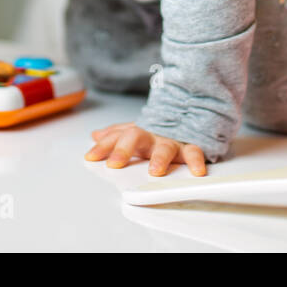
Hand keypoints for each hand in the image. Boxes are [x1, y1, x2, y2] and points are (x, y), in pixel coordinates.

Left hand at [85, 122, 207, 176]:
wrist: (186, 115)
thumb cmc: (156, 132)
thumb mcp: (134, 132)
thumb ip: (115, 135)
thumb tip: (94, 136)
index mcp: (136, 133)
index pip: (116, 137)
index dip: (102, 147)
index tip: (90, 158)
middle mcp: (152, 136)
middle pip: (135, 136)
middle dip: (124, 149)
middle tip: (114, 164)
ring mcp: (170, 141)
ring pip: (164, 147)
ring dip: (159, 158)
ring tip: (155, 170)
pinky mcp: (189, 148)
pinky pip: (194, 152)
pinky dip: (196, 161)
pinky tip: (196, 171)